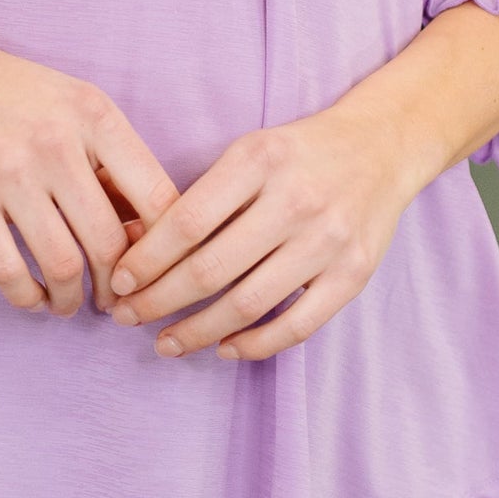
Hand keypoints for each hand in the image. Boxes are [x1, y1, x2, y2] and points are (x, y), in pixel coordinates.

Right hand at [0, 9, 179, 317]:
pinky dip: (27, 298)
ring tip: (69, 304)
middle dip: (118, 287)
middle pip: (111, 243)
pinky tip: (30, 297)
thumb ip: (105, 152)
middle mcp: (57, 142)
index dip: (165, 248)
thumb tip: (140, 224)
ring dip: (72, 299)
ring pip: (64, 264)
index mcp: (93, 114)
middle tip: (112, 300)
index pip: (157, 196)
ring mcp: (9, 172)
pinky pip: (9, 271)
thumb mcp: (66, 99)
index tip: (152, 269)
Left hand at [108, 3, 498, 359]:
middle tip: (127, 317)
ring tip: (166, 343)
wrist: (380, 149)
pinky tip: (224, 348)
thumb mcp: (249, 151)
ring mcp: (329, 241)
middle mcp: (296, 200)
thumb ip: (203, 195)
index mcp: (259, 160)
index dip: (146, 259)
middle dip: (159, 301)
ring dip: (197, 332)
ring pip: (247, 303)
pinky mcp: (353, 275)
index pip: (187, 221)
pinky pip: (296, 326)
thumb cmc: (297, 154)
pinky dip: (254, 345)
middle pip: (211, 269)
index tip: (119, 281)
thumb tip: (138, 248)